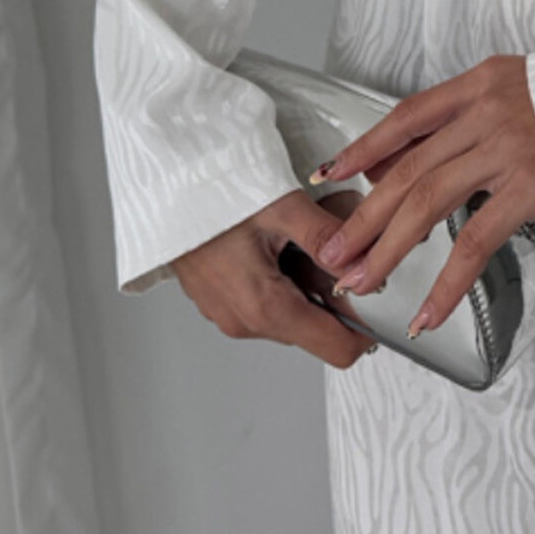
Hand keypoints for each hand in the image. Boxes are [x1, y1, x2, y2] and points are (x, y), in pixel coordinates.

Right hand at [171, 189, 377, 368]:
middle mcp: (244, 321)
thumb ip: (329, 237)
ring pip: (292, 313)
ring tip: (292, 236)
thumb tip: (366, 259)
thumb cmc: (209, 193)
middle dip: (333, 292)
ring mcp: (227, 313)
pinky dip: (281, 276)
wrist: (160, 185)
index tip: (374, 291)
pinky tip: (271, 241)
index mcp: (264, 308)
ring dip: (306, 282)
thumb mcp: (281, 207)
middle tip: (327, 244)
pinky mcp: (218, 300)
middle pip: (316, 329)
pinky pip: (265, 300)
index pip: (338, 349)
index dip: (366, 327)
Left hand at [308, 54, 534, 334]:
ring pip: (427, 202)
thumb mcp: (520, 89)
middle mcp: (484, 114)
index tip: (329, 175)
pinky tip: (427, 311)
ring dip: (387, 248)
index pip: (406, 117)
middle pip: (407, 169)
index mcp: (479, 85)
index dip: (363, 147)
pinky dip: (447, 282)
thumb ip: (470, 117)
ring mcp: (506, 150)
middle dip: (364, 216)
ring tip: (360, 282)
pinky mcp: (531, 187)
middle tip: (332, 252)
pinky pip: (476, 241)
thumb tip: (410, 156)